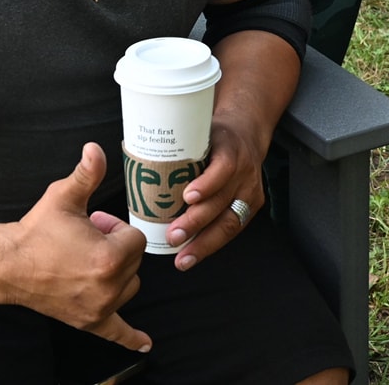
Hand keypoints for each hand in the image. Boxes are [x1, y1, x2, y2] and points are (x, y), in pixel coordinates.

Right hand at [0, 144, 150, 350]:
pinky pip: (116, 333)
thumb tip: (96, 149)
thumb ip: (87, 173)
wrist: (7, 263)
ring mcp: (99, 307)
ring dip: (116, 273)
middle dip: (115, 247)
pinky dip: (130, 338)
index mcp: (110, 257)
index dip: (115, 227)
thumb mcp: (64, 197)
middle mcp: (109, 286)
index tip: (94, 224)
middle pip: (134, 261)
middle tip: (87, 239)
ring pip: (129, 286)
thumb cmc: (37, 230)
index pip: (136, 237)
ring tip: (87, 260)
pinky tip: (145, 345)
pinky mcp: (89, 321)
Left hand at [163, 117, 266, 270]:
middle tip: (173, 236)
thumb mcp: (199, 130)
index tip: (187, 196)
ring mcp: (250, 190)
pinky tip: (193, 255)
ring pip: (230, 222)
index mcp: (231, 147)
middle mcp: (245, 170)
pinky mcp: (252, 206)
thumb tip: (137, 159)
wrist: (247, 133)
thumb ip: (178, 145)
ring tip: (182, 258)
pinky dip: (210, 244)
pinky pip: (232, 229)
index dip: (207, 184)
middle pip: (222, 200)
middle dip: (196, 222)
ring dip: (204, 243)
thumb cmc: (214, 135)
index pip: (223, 167)